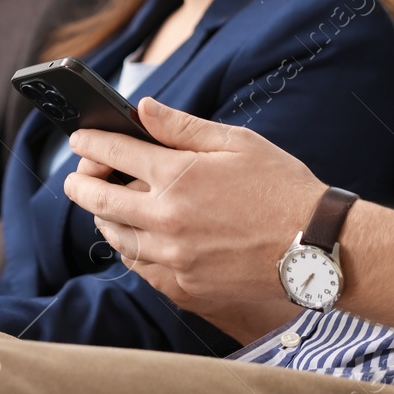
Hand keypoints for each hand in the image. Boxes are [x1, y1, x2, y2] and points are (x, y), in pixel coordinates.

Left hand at [63, 98, 317, 337]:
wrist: (316, 247)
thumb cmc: (282, 188)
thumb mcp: (237, 143)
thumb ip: (182, 127)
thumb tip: (142, 110)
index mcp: (177, 176)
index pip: (112, 153)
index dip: (89, 143)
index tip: (80, 139)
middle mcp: (166, 218)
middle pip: (97, 199)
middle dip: (80, 183)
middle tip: (77, 177)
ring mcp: (172, 256)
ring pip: (114, 236)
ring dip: (104, 217)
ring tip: (106, 206)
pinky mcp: (183, 284)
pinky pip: (140, 265)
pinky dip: (132, 248)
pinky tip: (137, 237)